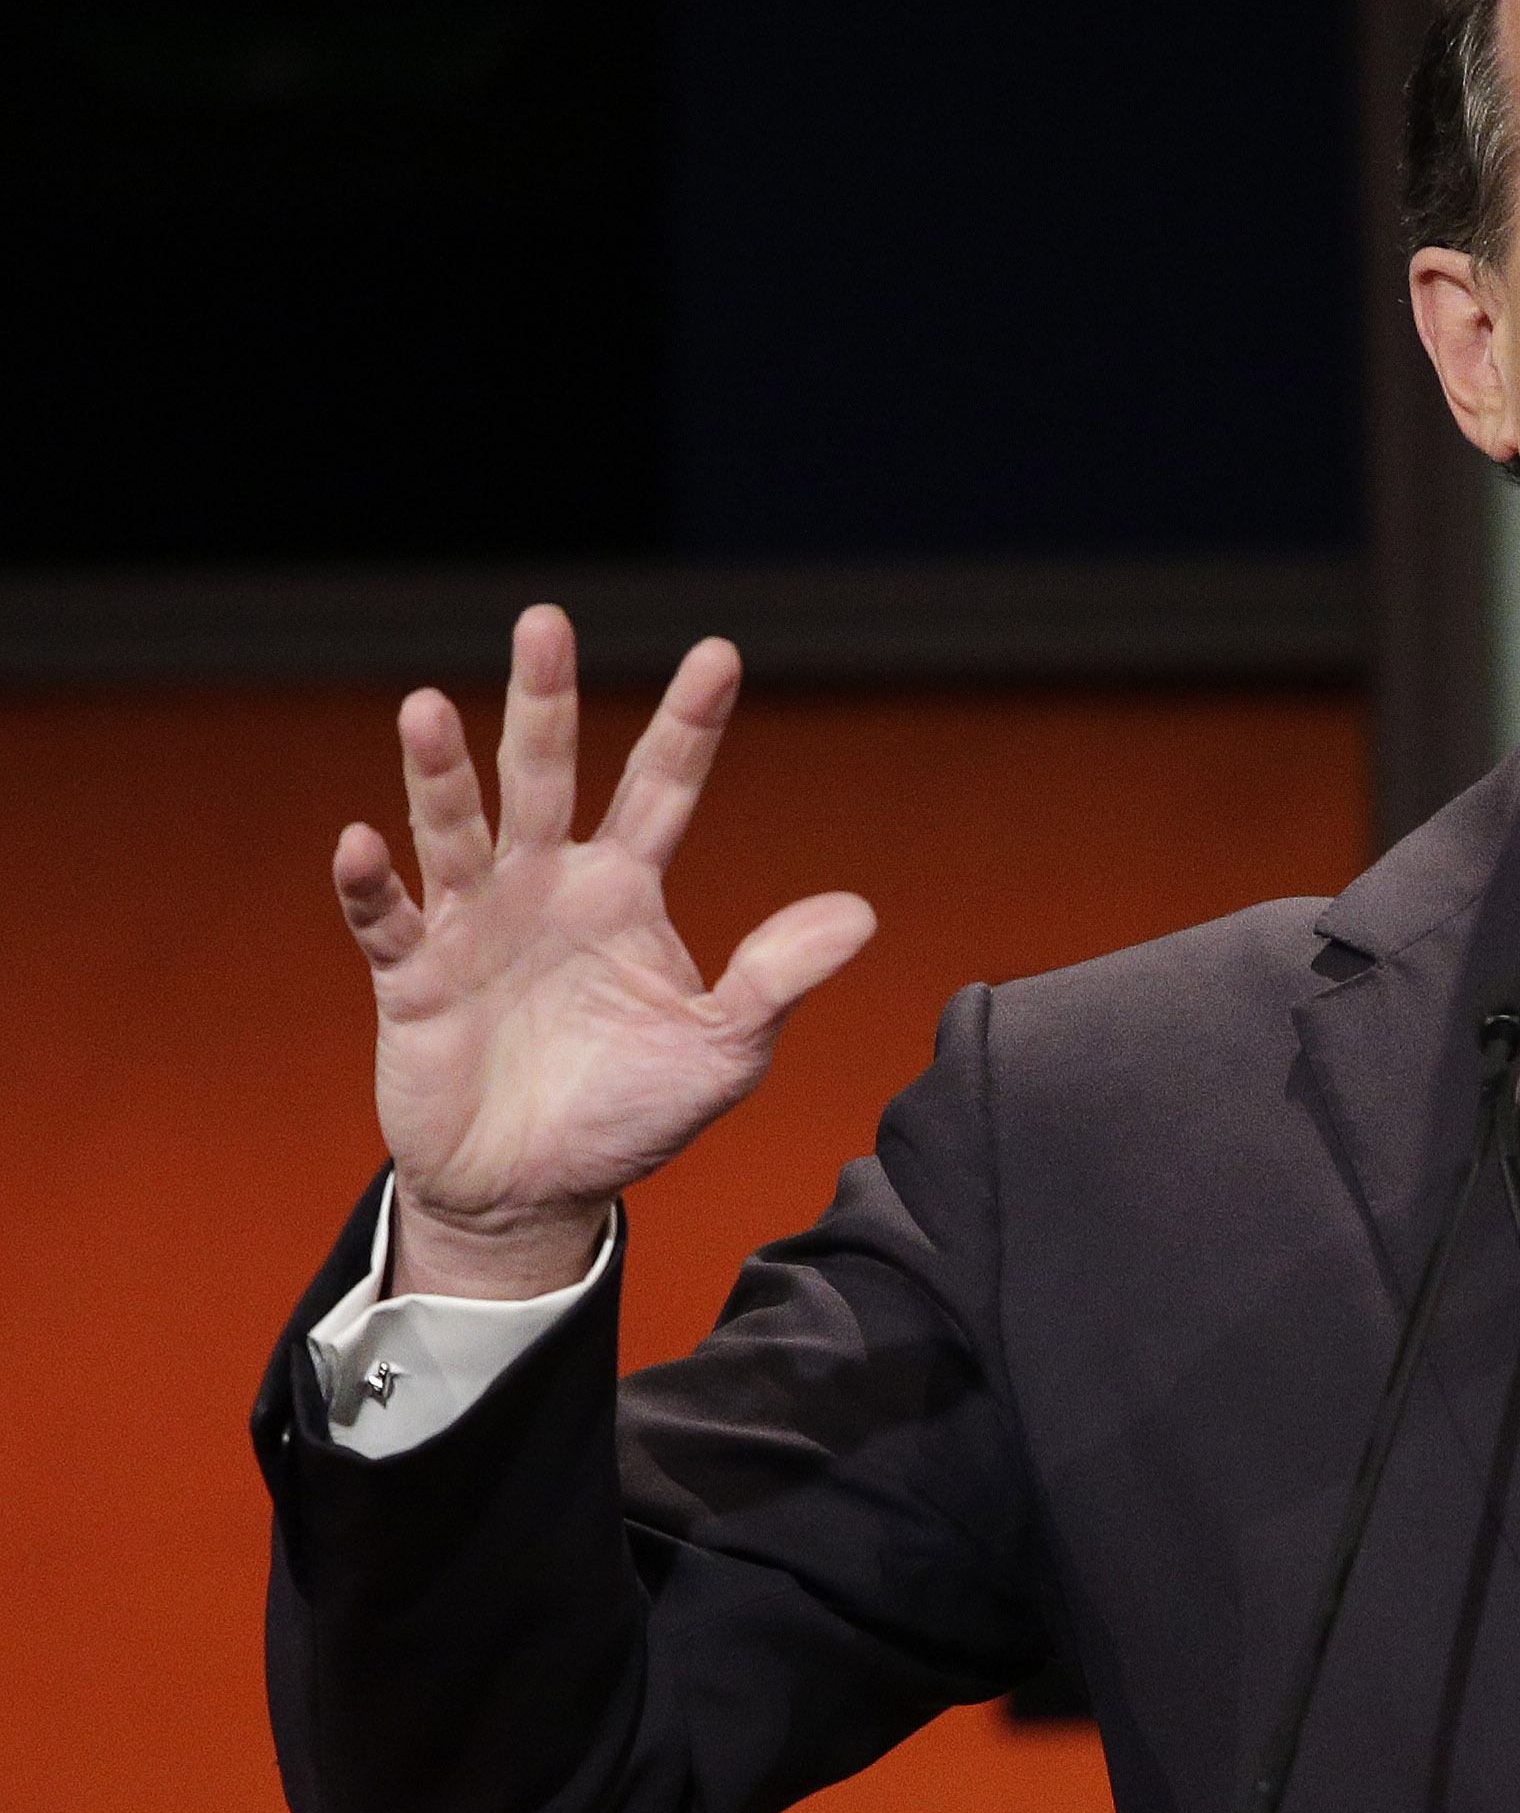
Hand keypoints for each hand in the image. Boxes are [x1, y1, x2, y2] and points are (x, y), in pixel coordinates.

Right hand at [332, 606, 875, 1297]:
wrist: (538, 1193)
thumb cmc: (631, 1112)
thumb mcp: (725, 1050)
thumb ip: (778, 977)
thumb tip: (861, 912)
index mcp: (625, 891)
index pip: (663, 788)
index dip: (689, 724)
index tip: (721, 652)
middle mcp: (545, 887)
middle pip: (544, 775)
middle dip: (545, 701)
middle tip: (547, 620)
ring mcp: (473, 926)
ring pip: (455, 829)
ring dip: (439, 771)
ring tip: (427, 706)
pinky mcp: (413, 982)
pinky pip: (387, 922)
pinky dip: (373, 885)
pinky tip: (364, 841)